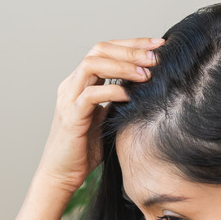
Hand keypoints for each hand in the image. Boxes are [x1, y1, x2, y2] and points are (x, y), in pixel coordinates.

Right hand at [36, 37, 163, 194]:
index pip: (105, 50)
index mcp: (81, 82)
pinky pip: (90, 94)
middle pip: (99, 50)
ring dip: (122, 66)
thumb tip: (147, 89)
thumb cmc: (85, 150)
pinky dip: (112, 91)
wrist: (62, 175)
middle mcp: (72, 84)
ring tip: (147, 73)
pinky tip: (130, 96)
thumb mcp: (107, 119)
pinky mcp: (71, 116)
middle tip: (156, 55)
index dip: (132, 44)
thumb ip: (119, 101)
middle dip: (130, 49)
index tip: (158, 45)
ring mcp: (69, 98)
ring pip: (92, 65)